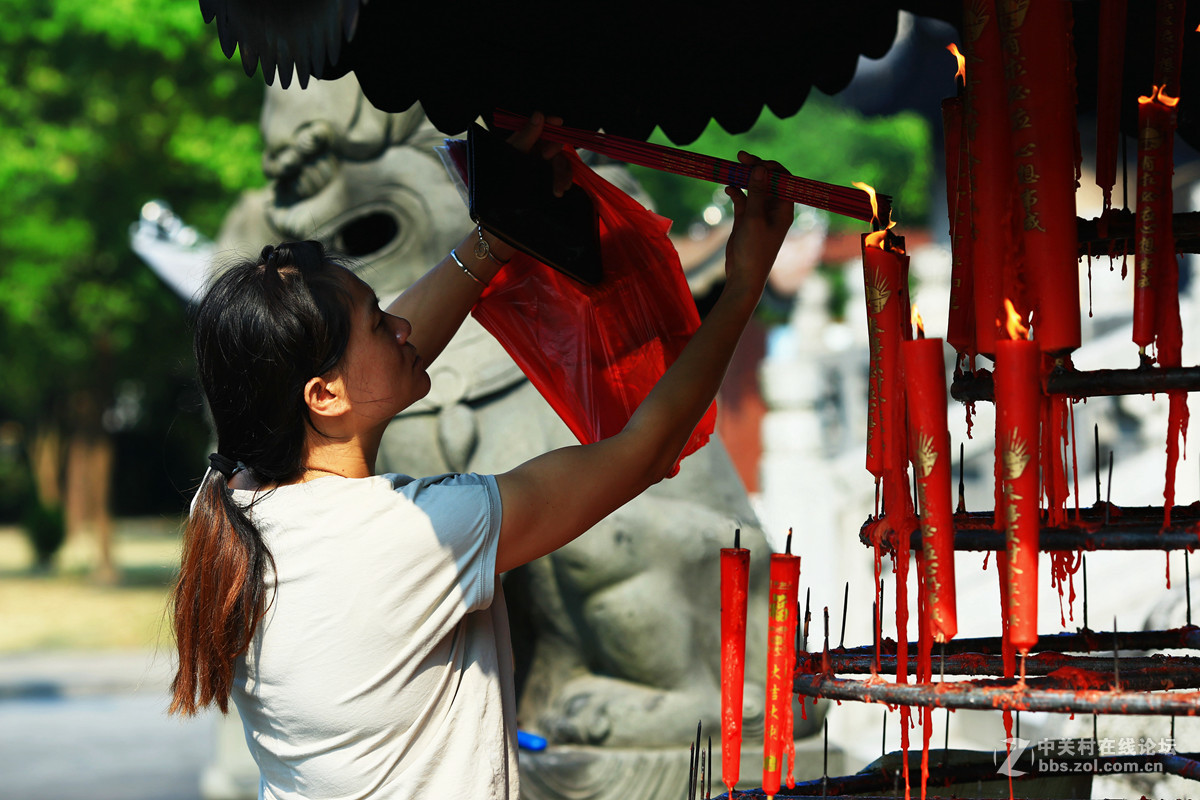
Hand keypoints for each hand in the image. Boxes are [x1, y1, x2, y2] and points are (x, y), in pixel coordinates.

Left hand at [504, 111, 572, 197]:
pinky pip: (563, 175)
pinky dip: (564, 181)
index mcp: (529, 139)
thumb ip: (527, 135)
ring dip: (563, 173)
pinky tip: (560, 190)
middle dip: (556, 150)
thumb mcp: (514, 151)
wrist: (502, 193)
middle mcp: (540, 149)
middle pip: (556, 144)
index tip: (558, 122)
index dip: (552, 123)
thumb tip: (539, 115)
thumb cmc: (504, 170)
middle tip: (546, 156)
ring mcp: (546, 163)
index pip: (544, 126)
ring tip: (558, 186)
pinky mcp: (551, 176)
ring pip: (562, 161)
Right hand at [722, 151, 791, 295]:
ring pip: (753, 188)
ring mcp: (760, 213)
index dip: (770, 167)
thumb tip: (760, 168)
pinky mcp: (747, 219)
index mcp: (784, 208)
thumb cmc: (754, 251)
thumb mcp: (755, 219)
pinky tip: (727, 187)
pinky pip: (743, 199)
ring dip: (744, 178)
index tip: (754, 162)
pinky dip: (736, 192)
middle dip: (755, 168)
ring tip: (731, 168)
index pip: (782, 179)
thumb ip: (757, 192)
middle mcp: (774, 209)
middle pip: (767, 180)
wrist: (744, 276)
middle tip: (740, 156)